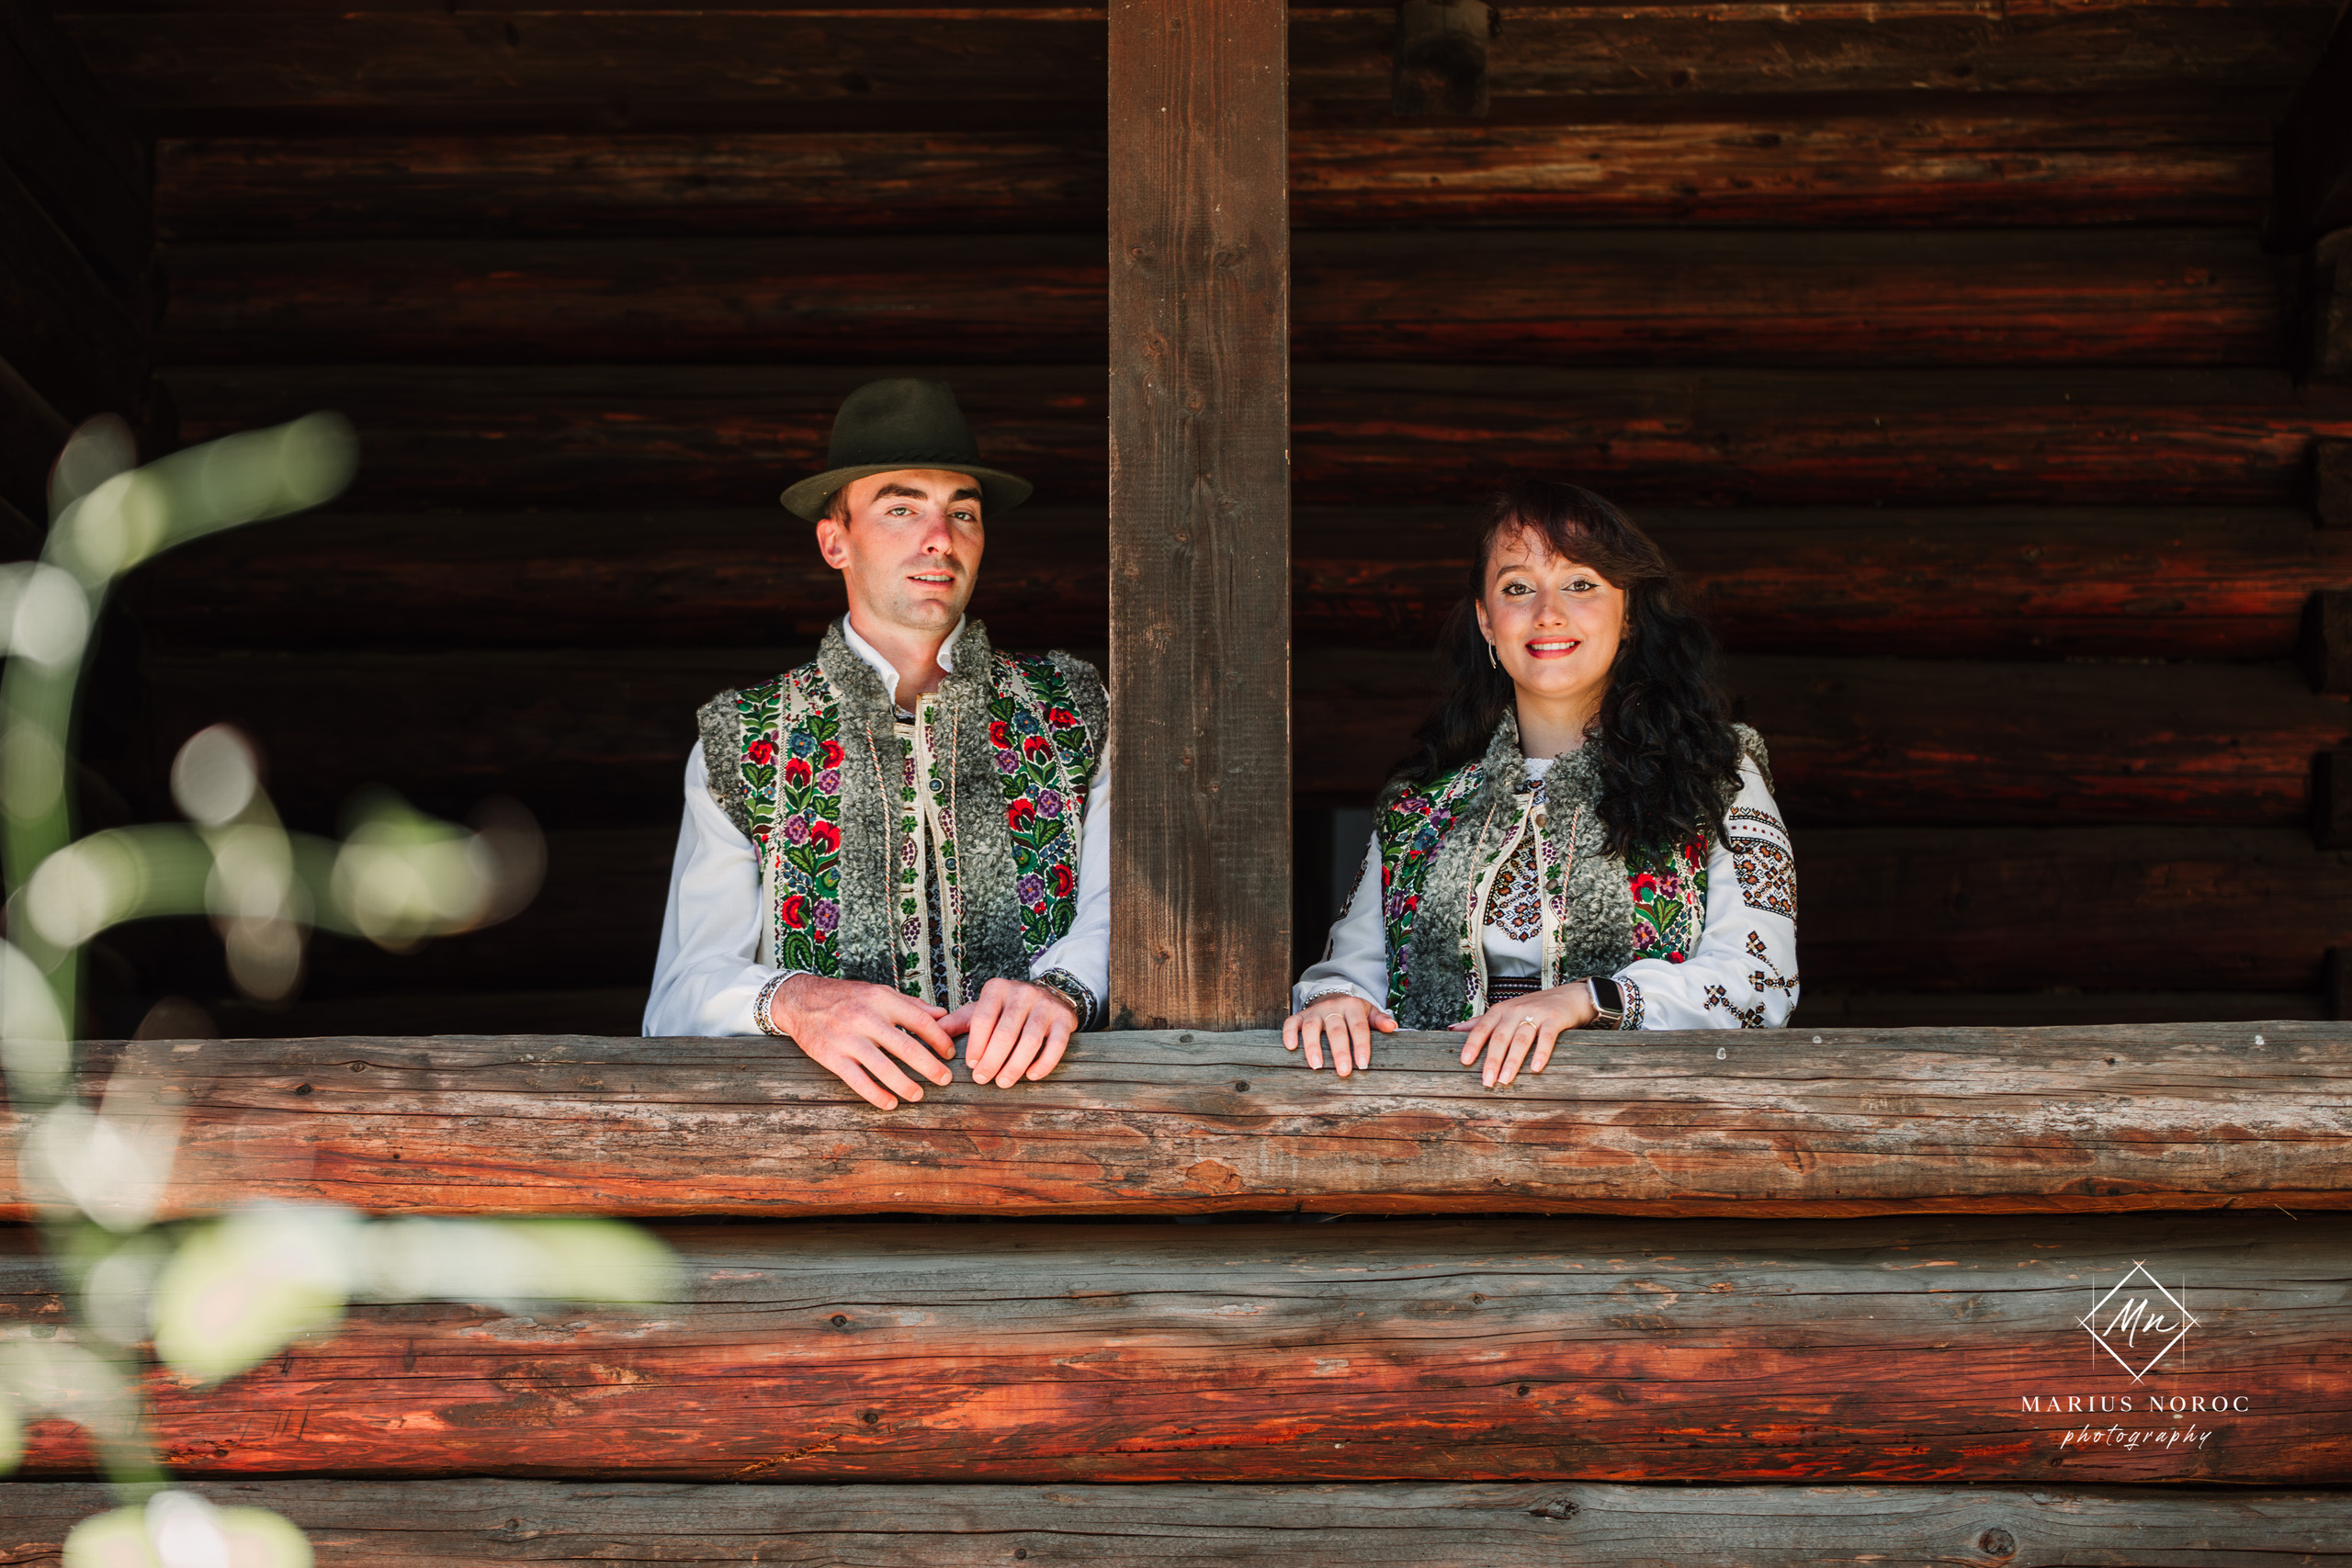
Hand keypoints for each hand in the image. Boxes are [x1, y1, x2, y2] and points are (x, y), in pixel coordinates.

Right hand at [768, 974, 954, 1110]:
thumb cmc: (845, 997)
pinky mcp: (832, 1057)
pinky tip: (890, 1103)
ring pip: (883, 1068)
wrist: (800, 1000)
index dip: (939, 1039)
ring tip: (919, 1094)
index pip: (920, 1020)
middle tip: (945, 1079)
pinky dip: (876, 1095)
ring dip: (905, 1085)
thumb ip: (911, 1004)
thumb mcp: (878, 992)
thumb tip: (943, 1015)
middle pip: (906, 1047)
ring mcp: (848, 1039)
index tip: (949, 1053)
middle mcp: (866, 1018)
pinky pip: (858, 1081)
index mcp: (882, 1000)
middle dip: (930, 1066)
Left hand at [942, 977, 1079, 1087]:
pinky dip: (1043, 1064)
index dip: (976, 1045)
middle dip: (992, 1060)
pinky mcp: (1065, 1020)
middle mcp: (1022, 993)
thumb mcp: (981, 1009)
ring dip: (1014, 1066)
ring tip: (1003, 1082)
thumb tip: (927, 1035)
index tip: (971, 1065)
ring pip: (1030, 1041)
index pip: (983, 1019)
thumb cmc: (1007, 1009)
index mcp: (997, 989)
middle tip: (983, 1079)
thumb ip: (957, 1022)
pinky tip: (1031, 1076)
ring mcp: (1045, 1006)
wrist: (1049, 994)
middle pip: (1005, 1033)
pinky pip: (1056, 1045)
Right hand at [1282, 991, 1396, 1076]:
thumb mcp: (1369, 1013)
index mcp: (1352, 1007)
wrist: (1332, 998)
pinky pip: (1291, 1022)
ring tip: (1316, 1066)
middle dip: (1340, 1051)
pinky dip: (1289, 1034)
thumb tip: (1392, 1027)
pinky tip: (1291, 1048)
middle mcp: (1332, 1007)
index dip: (1361, 1045)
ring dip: (1313, 1046)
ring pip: (1312, 1027)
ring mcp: (1315, 1012)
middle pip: (1336, 1030)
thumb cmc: (1354, 1013)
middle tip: (1343, 1072)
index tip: (1363, 1065)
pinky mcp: (1300, 1016)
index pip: (1358, 1027)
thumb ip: (1380, 1020)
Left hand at [1450, 982, 1595, 1087]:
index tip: (1465, 1061)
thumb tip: (1452, 1030)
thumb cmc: (1532, 1008)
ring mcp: (1536, 1013)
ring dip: (1512, 1061)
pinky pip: (1546, 1038)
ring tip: (1505, 1080)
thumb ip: (1481, 1022)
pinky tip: (1536, 1069)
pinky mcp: (1555, 1019)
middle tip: (1487, 1081)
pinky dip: (1541, 1053)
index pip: (1483, 1027)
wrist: (1569, 996)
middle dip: (1492, 1060)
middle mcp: (1516, 1010)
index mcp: (1501, 1010)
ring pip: (1521, 1039)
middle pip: (1501, 1037)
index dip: (1473, 1044)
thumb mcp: (1506, 1011)